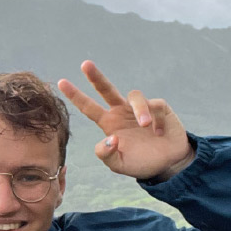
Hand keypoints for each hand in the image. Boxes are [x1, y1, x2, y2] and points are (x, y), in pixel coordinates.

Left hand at [58, 61, 194, 180]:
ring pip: (134, 96)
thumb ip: (108, 155)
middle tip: (85, 64)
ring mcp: (140, 108)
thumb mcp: (119, 165)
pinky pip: (155, 106)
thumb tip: (110, 138)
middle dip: (95, 77)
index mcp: (109, 123)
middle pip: (106, 89)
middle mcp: (121, 112)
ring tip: (145, 126)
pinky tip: (159, 132)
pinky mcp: (159, 107)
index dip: (76, 96)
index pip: (89, 107)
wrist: (168, 163)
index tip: (61, 82)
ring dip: (140, 110)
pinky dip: (157, 119)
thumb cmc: (141, 162)